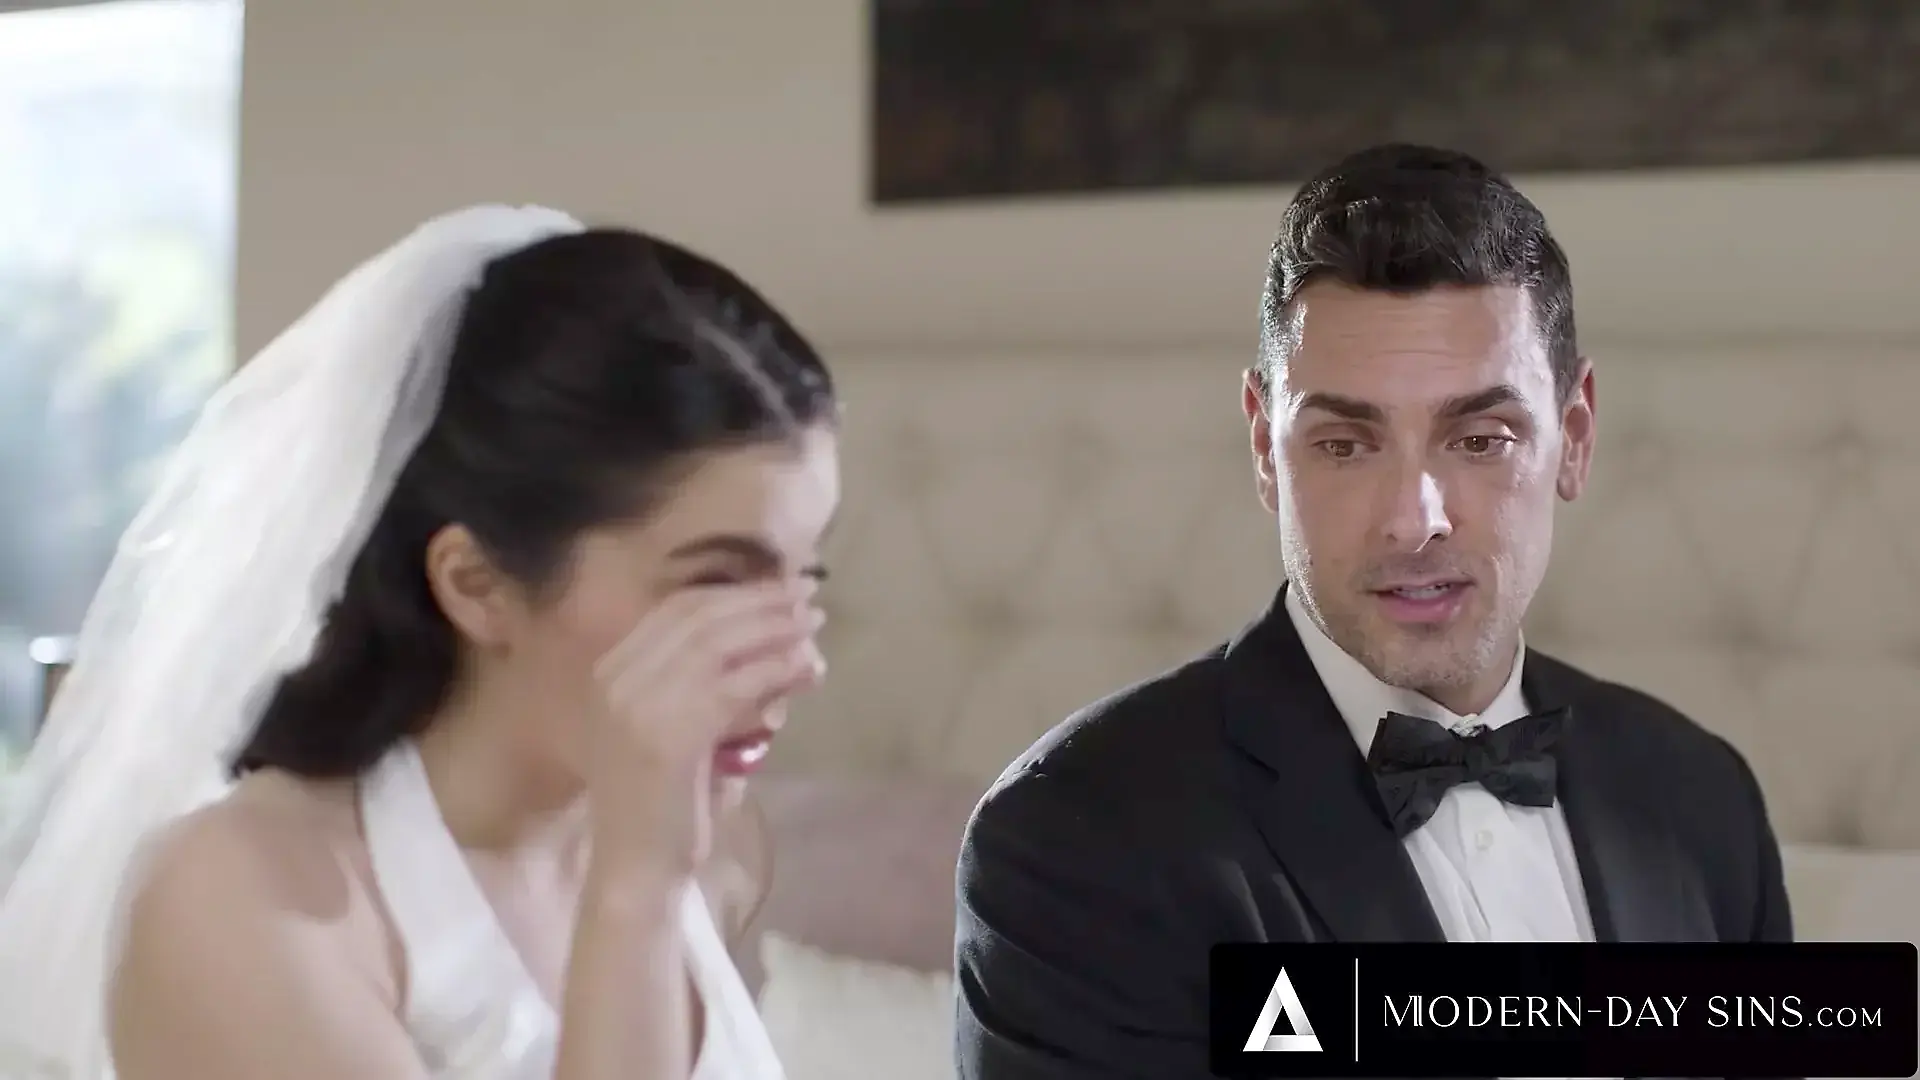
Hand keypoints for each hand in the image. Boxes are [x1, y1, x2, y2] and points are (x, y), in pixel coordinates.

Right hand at [588, 580, 824, 880]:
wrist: (637, 867)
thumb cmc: (667, 803)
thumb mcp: (684, 727)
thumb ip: (716, 684)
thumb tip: (782, 643)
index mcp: (612, 671)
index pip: (678, 609)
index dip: (736, 592)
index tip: (783, 587)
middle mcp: (617, 679)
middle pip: (699, 616)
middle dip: (761, 601)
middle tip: (810, 597)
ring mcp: (637, 706)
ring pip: (718, 643)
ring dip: (774, 629)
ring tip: (815, 627)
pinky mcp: (667, 736)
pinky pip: (733, 686)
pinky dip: (776, 670)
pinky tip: (808, 668)